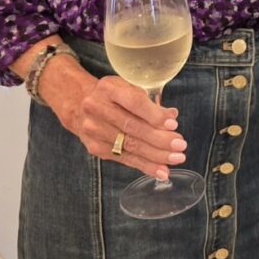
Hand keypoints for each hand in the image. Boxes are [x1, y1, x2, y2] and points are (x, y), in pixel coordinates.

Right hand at [50, 68, 188, 180]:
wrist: (78, 104)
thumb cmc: (111, 95)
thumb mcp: (127, 87)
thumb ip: (149, 101)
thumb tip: (172, 116)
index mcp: (108, 88)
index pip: (134, 102)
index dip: (154, 115)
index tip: (173, 124)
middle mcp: (97, 108)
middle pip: (132, 127)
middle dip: (159, 139)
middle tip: (180, 146)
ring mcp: (94, 130)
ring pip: (129, 146)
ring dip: (155, 156)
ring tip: (175, 159)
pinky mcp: (95, 148)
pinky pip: (124, 159)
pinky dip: (144, 165)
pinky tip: (161, 171)